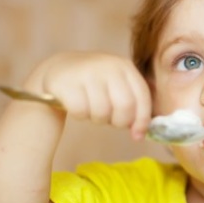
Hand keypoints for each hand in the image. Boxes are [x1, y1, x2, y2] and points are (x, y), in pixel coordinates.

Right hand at [25, 52, 151, 139]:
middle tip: (110, 121)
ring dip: (98, 119)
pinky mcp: (68, 83)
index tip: (137, 136)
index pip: (142, 96)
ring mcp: (88, 73)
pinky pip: (81, 112)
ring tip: (92, 110)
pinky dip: (81, 115)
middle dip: (119, 121)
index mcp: (126, 67)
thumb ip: (132, 105)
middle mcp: (109, 66)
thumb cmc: (95, 85)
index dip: (142, 120)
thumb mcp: (117, 86)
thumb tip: (139, 134)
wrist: (61, 68)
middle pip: (125, 106)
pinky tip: (77, 106)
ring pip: (102, 112)